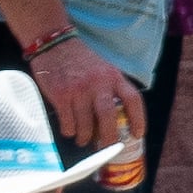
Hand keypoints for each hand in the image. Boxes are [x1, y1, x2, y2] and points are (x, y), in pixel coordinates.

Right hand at [30, 36, 145, 161]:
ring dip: (85, 138)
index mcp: (113, 76)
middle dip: (110, 138)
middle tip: (108, 148)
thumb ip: (112, 89)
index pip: (133, 99)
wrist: (54, 44)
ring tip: (84, 140)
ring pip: (86, 125)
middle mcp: (98, 83)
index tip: (137, 134)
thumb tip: (119, 120)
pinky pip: (68, 123)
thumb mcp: (104, 69)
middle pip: (109, 117)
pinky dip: (70, 131)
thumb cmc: (81, 60)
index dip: (138, 119)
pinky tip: (70, 130)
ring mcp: (78, 90)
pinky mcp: (61, 95)